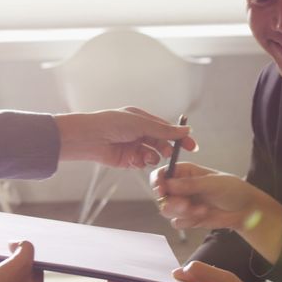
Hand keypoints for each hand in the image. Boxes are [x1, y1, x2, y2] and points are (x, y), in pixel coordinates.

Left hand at [54, 107, 197, 167]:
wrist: (89, 138)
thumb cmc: (112, 124)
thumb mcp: (141, 124)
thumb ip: (164, 130)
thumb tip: (186, 130)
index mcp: (142, 119)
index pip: (167, 128)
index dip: (179, 137)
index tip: (192, 146)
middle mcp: (139, 132)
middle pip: (161, 143)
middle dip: (166, 149)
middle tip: (170, 154)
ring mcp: (134, 146)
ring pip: (153, 154)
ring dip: (153, 156)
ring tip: (146, 156)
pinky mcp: (127, 159)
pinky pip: (142, 163)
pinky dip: (142, 162)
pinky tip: (136, 160)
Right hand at [151, 162, 267, 231]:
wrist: (245, 210)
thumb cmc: (232, 190)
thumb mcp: (213, 183)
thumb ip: (190, 184)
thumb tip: (168, 184)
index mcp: (184, 172)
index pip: (161, 174)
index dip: (157, 182)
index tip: (161, 191)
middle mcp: (180, 187)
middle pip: (161, 195)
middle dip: (172, 202)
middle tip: (187, 205)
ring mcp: (183, 203)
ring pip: (167, 210)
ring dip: (183, 213)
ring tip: (202, 210)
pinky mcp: (188, 218)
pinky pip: (177, 223)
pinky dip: (188, 221)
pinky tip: (203, 216)